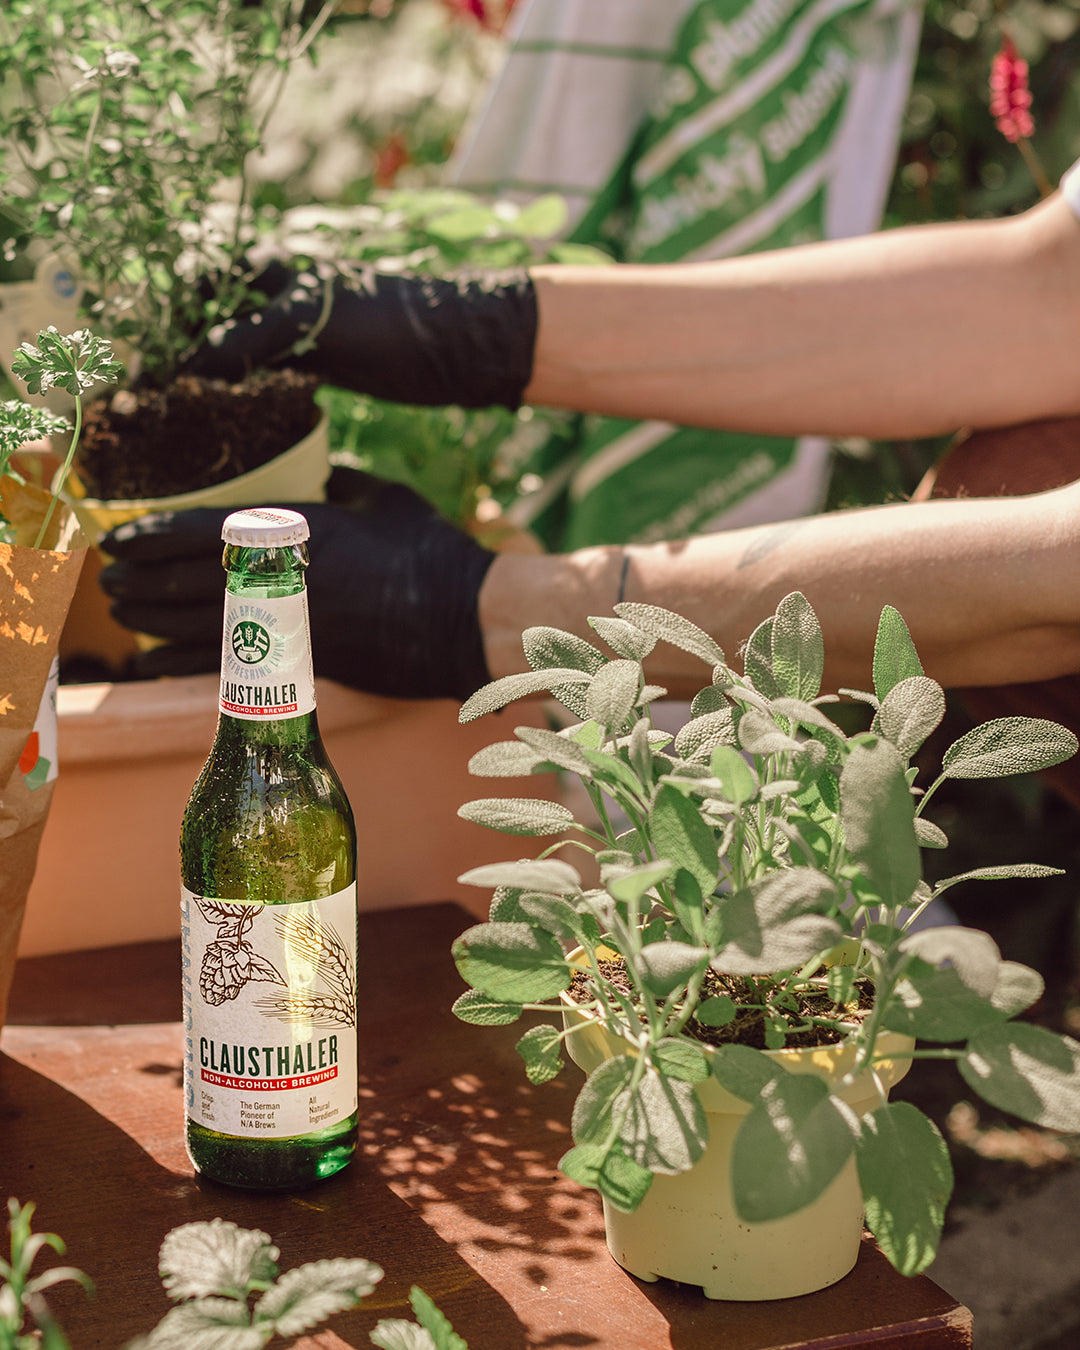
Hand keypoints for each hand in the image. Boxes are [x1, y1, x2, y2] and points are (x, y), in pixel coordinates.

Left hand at [97, 468, 495, 700]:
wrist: (460, 619)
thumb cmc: (428, 551)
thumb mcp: (380, 496)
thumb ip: (336, 479)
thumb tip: (311, 467)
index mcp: (293, 532)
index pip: (198, 531)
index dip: (150, 533)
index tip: (118, 535)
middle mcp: (277, 580)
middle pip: (183, 582)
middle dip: (138, 579)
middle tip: (109, 576)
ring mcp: (285, 626)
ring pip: (193, 625)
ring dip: (148, 619)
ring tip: (122, 611)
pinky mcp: (299, 661)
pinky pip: (222, 666)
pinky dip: (179, 665)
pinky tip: (152, 662)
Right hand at [183, 259, 537, 410]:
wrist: (464, 346)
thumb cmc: (391, 320)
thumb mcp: (310, 324)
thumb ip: (247, 340)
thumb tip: (187, 368)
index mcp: (273, 268)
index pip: (199, 286)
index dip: (167, 320)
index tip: (140, 362)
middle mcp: (281, 294)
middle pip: (214, 317)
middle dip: (184, 348)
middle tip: (157, 390)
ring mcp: (303, 330)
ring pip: (241, 350)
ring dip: (215, 377)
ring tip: (182, 410)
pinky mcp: (324, 364)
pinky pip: (272, 377)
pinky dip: (250, 395)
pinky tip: (232, 420)